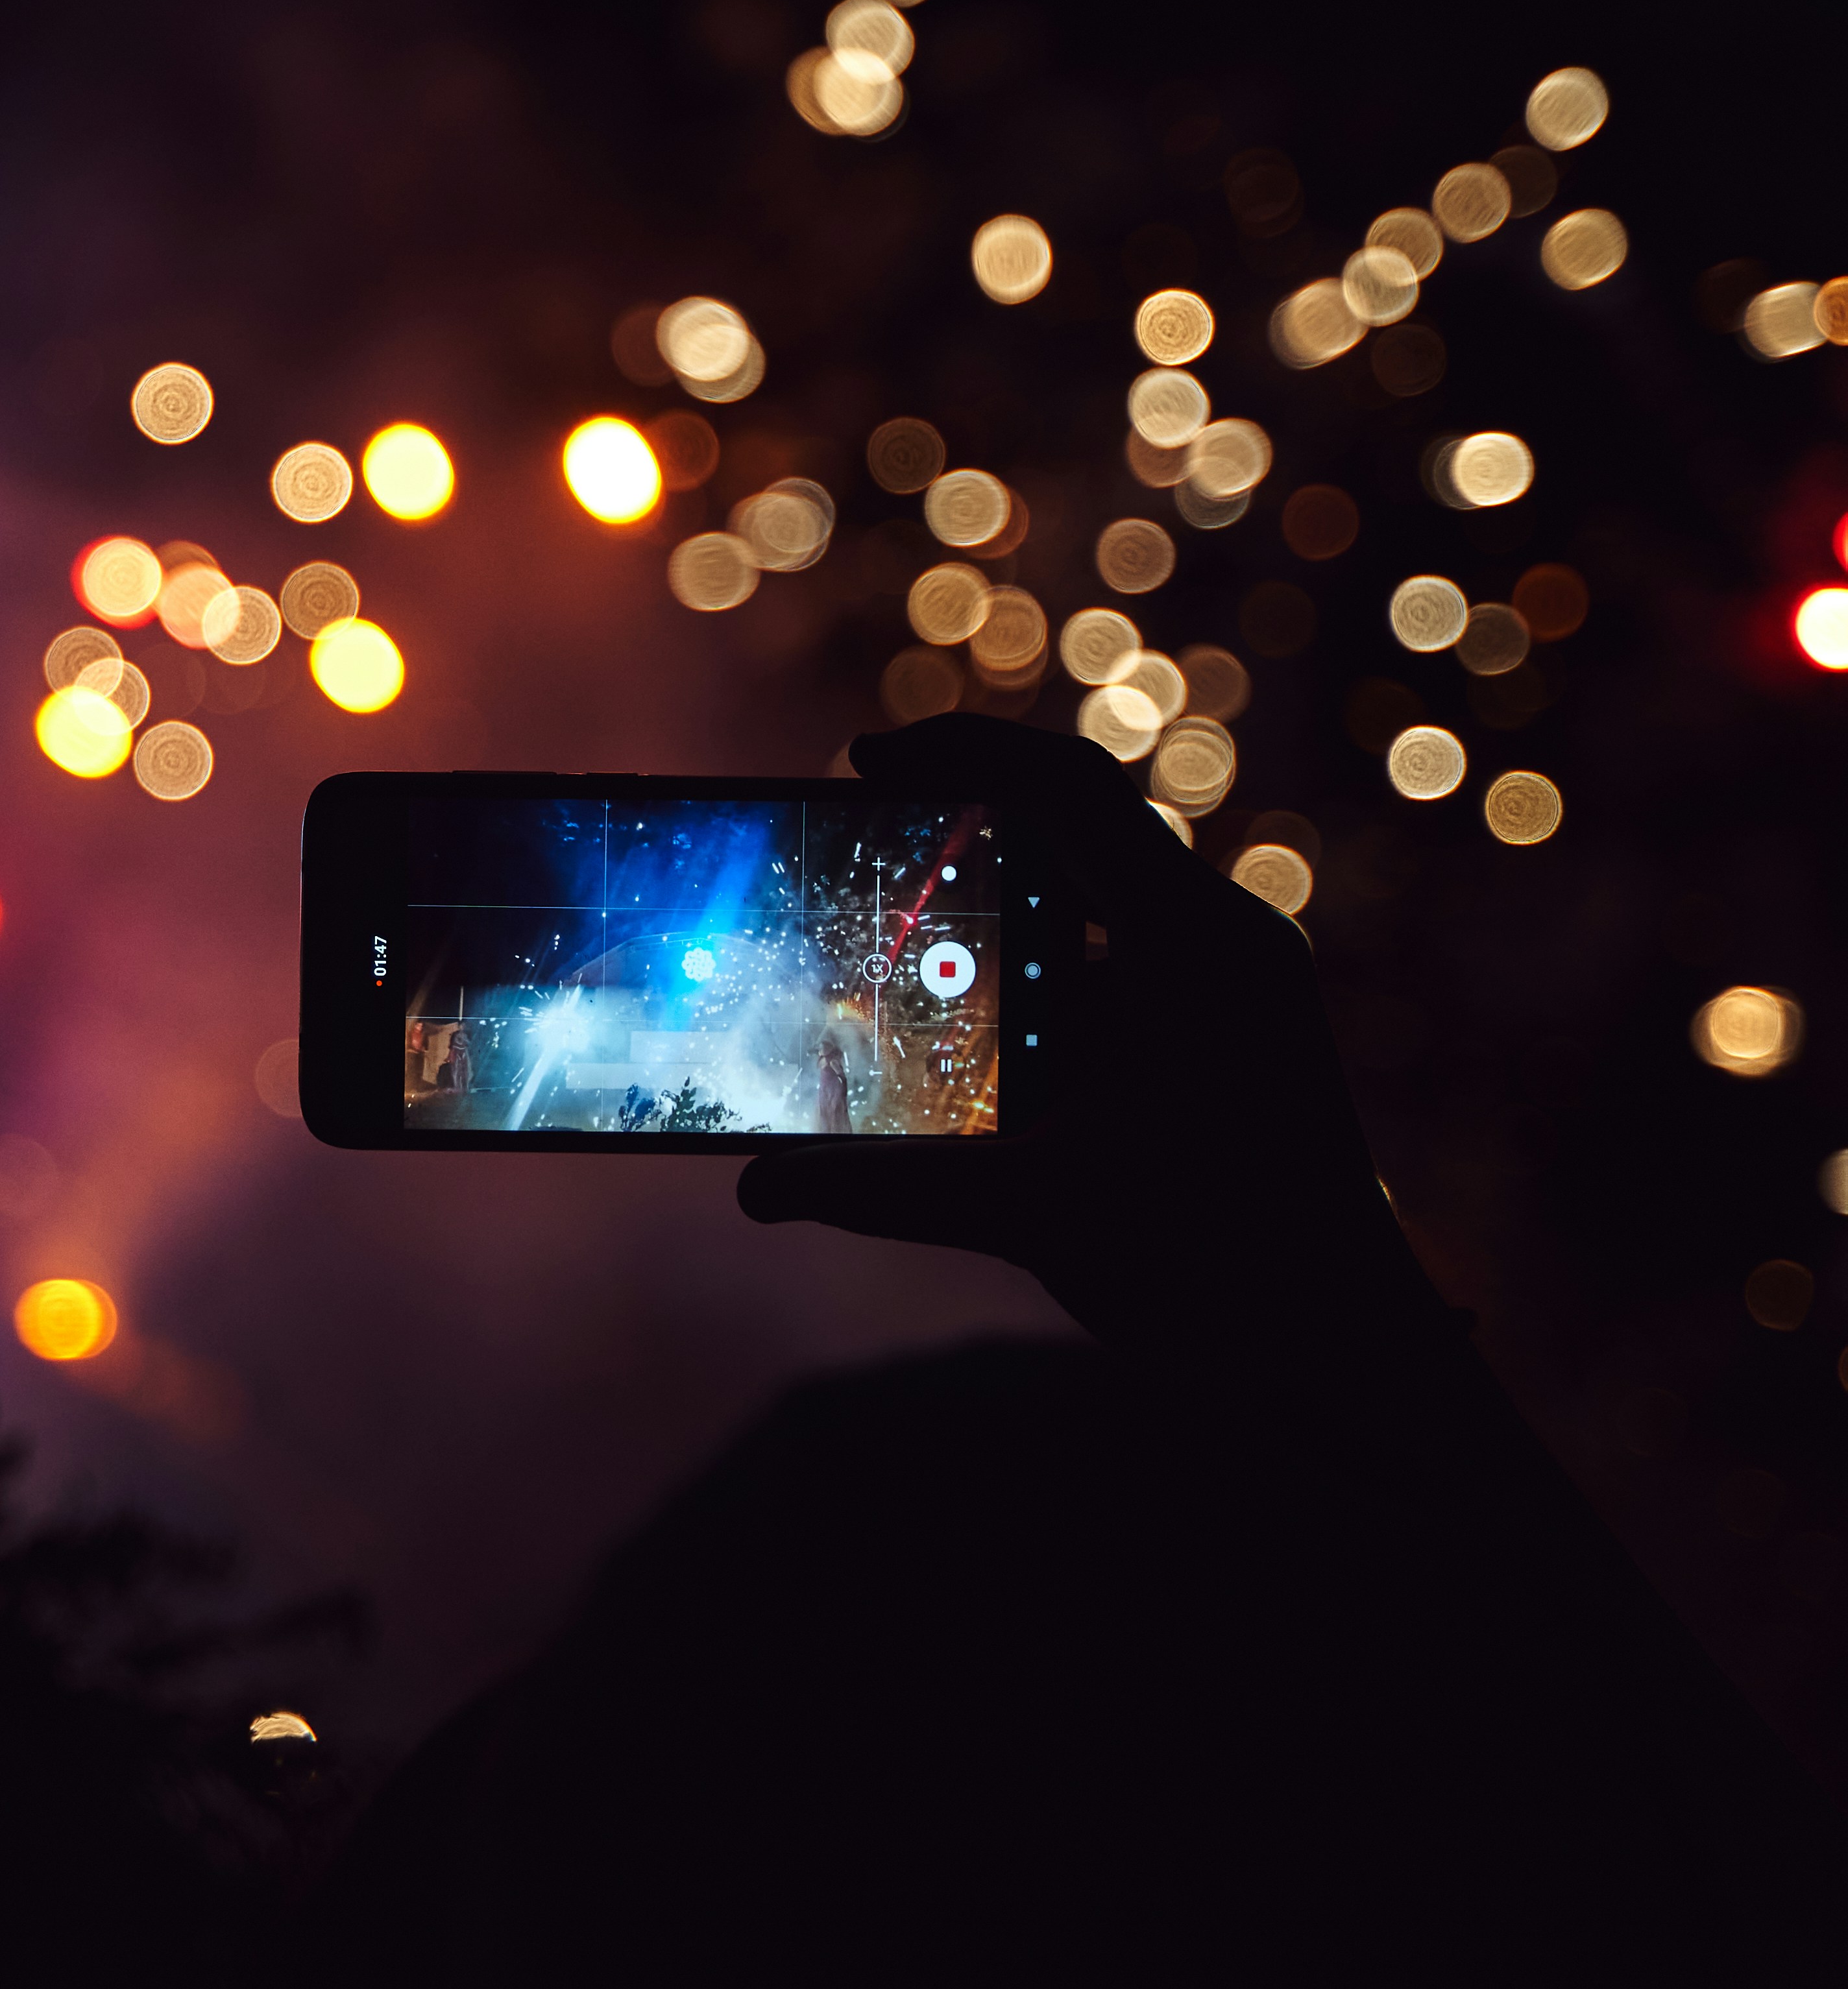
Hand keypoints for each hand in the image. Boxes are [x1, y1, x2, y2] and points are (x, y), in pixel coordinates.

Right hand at [738, 714, 1445, 1365]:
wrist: (1354, 1357)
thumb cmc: (1230, 1277)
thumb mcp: (1041, 1215)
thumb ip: (889, 1192)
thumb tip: (756, 1187)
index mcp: (1199, 947)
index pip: (1071, 790)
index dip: (962, 752)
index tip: (863, 757)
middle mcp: (1221, 945)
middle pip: (1076, 833)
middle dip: (964, 830)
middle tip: (859, 839)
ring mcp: (1227, 990)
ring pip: (1090, 908)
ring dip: (995, 921)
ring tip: (894, 953)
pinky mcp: (1218, 1038)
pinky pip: (1111, 973)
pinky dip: (1033, 986)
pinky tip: (967, 1043)